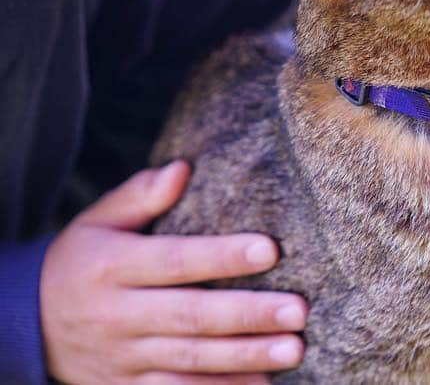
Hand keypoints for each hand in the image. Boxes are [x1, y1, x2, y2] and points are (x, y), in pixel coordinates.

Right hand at [41, 161, 306, 384]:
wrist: (27, 326)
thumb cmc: (83, 260)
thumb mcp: (98, 221)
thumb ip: (140, 195)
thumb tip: (182, 169)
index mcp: (113, 267)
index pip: (176, 260)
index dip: (223, 256)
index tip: (272, 250)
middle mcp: (118, 315)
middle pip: (191, 315)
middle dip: (248, 315)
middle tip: (298, 310)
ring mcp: (123, 358)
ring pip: (191, 360)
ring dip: (245, 357)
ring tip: (293, 348)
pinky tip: (263, 383)